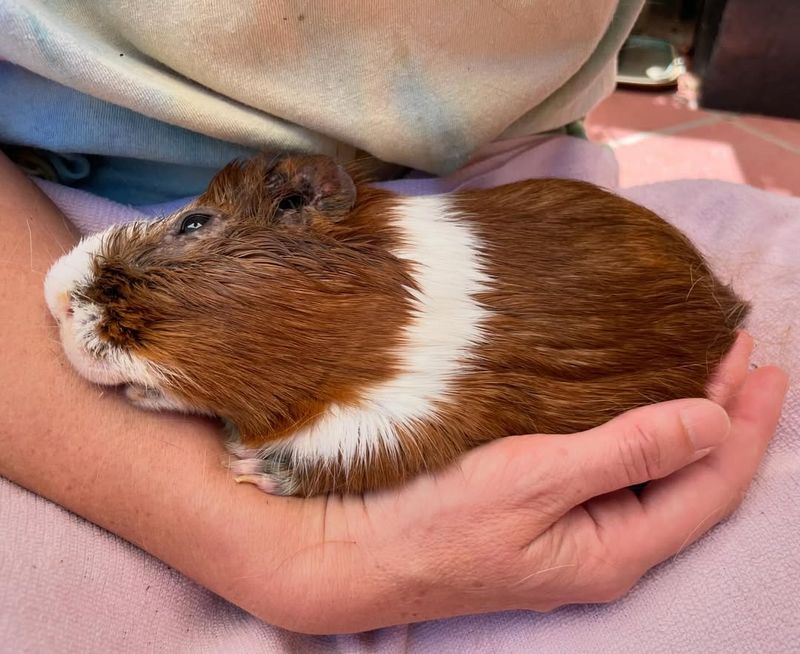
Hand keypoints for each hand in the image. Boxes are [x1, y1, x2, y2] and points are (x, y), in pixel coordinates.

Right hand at [265, 333, 787, 632]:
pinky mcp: (546, 516)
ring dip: (684, 420)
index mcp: (615, 550)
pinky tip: (636, 405)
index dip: (745, 425)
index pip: (710, 484)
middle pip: (689, 479)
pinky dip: (640, 430)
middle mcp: (606, 548)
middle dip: (724, 418)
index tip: (764, 363)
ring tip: (705, 371)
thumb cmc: (435, 522)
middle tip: (743, 354)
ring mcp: (575, 535)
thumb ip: (627, 452)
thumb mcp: (534, 481)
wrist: (360, 554)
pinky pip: (617, 471)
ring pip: (654, 474)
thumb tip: (710, 420)